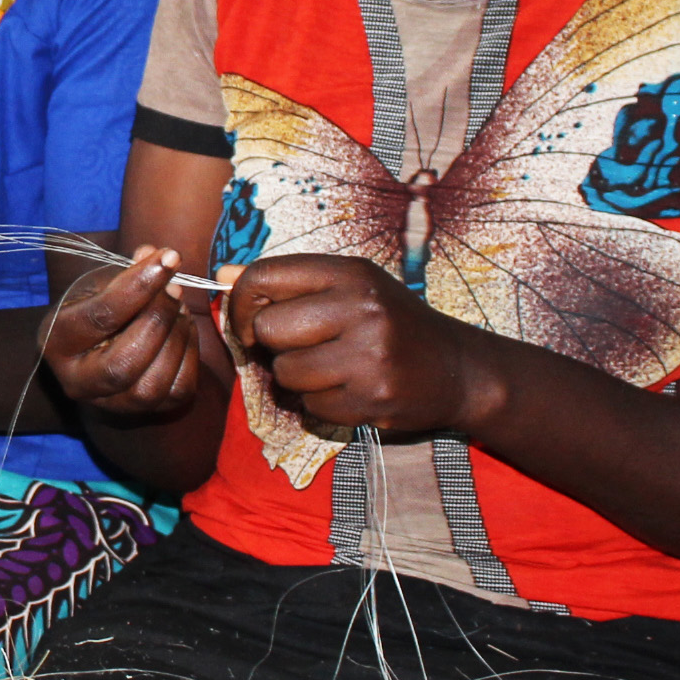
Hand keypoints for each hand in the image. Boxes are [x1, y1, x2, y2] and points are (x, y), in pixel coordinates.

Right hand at [40, 246, 209, 421]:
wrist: (92, 352)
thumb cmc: (93, 310)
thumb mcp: (98, 285)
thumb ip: (126, 271)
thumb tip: (159, 255)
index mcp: (56, 341)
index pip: (101, 317)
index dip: (139, 286)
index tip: (168, 258)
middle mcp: (76, 382)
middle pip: (123, 363)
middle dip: (158, 321)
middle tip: (174, 290)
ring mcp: (110, 404)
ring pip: (152, 385)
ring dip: (176, 339)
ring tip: (179, 308)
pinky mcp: (143, 412)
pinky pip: (177, 391)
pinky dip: (189, 355)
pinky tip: (184, 329)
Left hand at [223, 254, 483, 441]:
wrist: (458, 369)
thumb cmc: (390, 322)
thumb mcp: (347, 287)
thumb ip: (286, 283)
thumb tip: (221, 275)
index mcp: (350, 273)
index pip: (262, 277)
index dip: (241, 304)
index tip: (251, 322)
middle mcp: (361, 308)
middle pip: (267, 329)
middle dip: (272, 345)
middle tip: (299, 348)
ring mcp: (370, 356)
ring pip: (284, 373)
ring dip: (296, 378)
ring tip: (330, 369)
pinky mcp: (373, 399)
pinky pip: (310, 406)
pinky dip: (319, 404)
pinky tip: (348, 390)